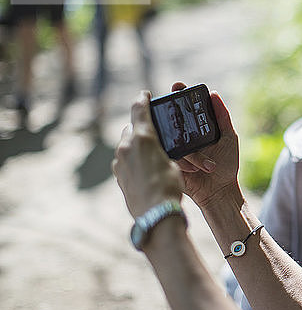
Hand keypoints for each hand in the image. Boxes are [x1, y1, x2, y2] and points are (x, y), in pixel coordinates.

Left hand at [112, 91, 183, 217]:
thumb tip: (152, 149)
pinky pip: (124, 160)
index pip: (139, 110)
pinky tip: (144, 165)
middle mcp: (126, 147)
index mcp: (142, 138)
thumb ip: (162, 150)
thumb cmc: (170, 187)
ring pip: (126, 145)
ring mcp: (119, 163)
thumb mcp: (174, 163)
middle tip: (152, 126)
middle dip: (139, 125)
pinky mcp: (119, 177)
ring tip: (151, 148)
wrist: (156, 215)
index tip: (145, 94)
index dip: (143, 99)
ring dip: (135, 143)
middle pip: (131, 128)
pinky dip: (132, 157)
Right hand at [169, 82, 239, 207]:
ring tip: (202, 161)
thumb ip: (222, 117)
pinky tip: (194, 167)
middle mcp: (182, 136)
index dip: (178, 94)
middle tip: (170, 102)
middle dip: (168, 109)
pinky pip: (167, 155)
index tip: (178, 86)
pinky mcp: (169, 163)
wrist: (220, 191)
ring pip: (168, 136)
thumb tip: (214, 94)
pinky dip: (182, 160)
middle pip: (169, 117)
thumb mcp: (229, 137)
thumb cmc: (226, 165)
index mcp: (195, 128)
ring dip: (185, 146)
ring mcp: (174, 149)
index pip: (184, 107)